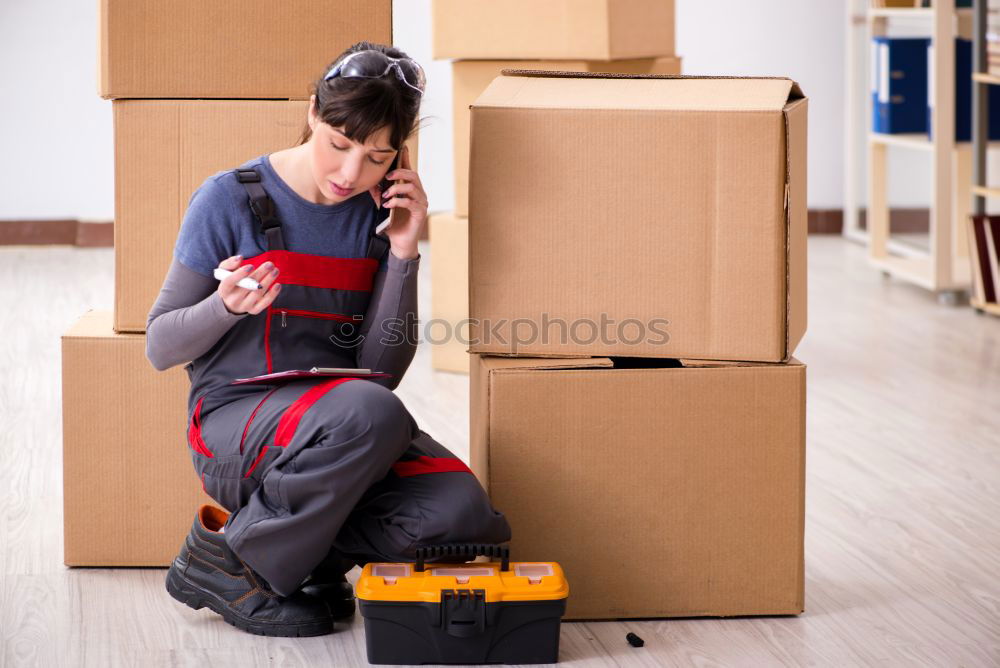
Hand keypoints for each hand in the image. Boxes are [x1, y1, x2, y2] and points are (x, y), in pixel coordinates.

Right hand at [216, 255, 281, 314]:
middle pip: (247, 286)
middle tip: (269, 264)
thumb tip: (240, 258)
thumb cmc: (230, 283)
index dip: (240, 274)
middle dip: (260, 274)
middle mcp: (233, 300)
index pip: (230, 282)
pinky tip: (277, 285)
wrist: (232, 302)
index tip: (251, 265)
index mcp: (224, 290)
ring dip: (268, 281)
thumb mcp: (224, 272)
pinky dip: (273, 294)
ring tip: (275, 271)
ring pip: (257, 293)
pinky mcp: (254, 310)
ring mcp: (244, 306)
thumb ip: (230, 263)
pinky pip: (265, 303)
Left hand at [369, 144, 424, 259]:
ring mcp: (421, 203)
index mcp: (411, 189)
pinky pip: (410, 202)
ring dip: (396, 188)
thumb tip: (371, 183)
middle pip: (413, 175)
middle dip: (399, 172)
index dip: (406, 158)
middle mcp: (419, 194)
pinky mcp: (420, 213)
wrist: (399, 242)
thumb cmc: (393, 223)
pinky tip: (387, 205)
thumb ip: (379, 194)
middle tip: (387, 176)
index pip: (410, 170)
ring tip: (386, 195)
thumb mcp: (383, 205)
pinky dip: (397, 201)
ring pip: (412, 187)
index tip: (402, 147)